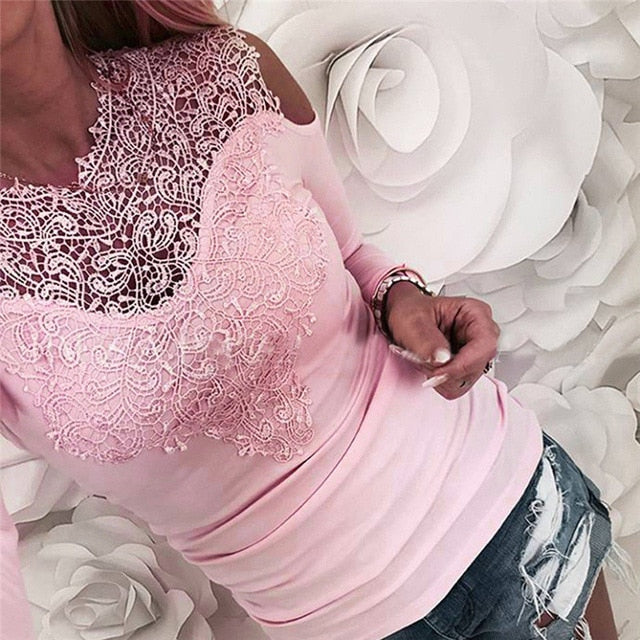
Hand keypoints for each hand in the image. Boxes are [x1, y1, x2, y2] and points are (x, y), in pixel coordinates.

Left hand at [384, 282, 498, 399]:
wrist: (403, 317)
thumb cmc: (410, 311)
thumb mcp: (413, 320)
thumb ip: (426, 340)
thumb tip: (442, 359)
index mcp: (475, 313)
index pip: (484, 345)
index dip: (463, 364)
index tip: (438, 371)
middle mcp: (479, 335)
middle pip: (475, 367)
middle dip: (445, 370)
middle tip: (422, 359)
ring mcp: (473, 354)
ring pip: (465, 381)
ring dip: (440, 377)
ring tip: (423, 359)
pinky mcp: (464, 369)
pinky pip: (455, 387)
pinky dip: (438, 381)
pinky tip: (428, 365)